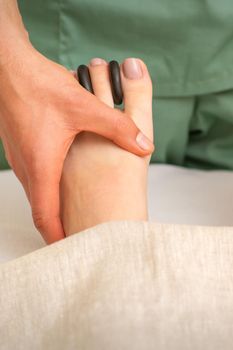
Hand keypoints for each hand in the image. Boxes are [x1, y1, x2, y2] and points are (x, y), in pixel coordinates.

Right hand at [0, 46, 153, 242]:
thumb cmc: (40, 87)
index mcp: (42, 166)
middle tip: (79, 237)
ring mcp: (20, 159)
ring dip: (53, 208)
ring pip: (38, 194)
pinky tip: (63, 181)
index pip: (47, 217)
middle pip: (41, 210)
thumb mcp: (84, 106)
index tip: (73, 252)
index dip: (60, 238)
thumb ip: (118, 126)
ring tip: (73, 215)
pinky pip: (35, 177)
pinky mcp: (20, 148)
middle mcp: (27, 168)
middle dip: (59, 227)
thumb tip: (145, 145)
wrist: (8, 67)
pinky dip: (48, 189)